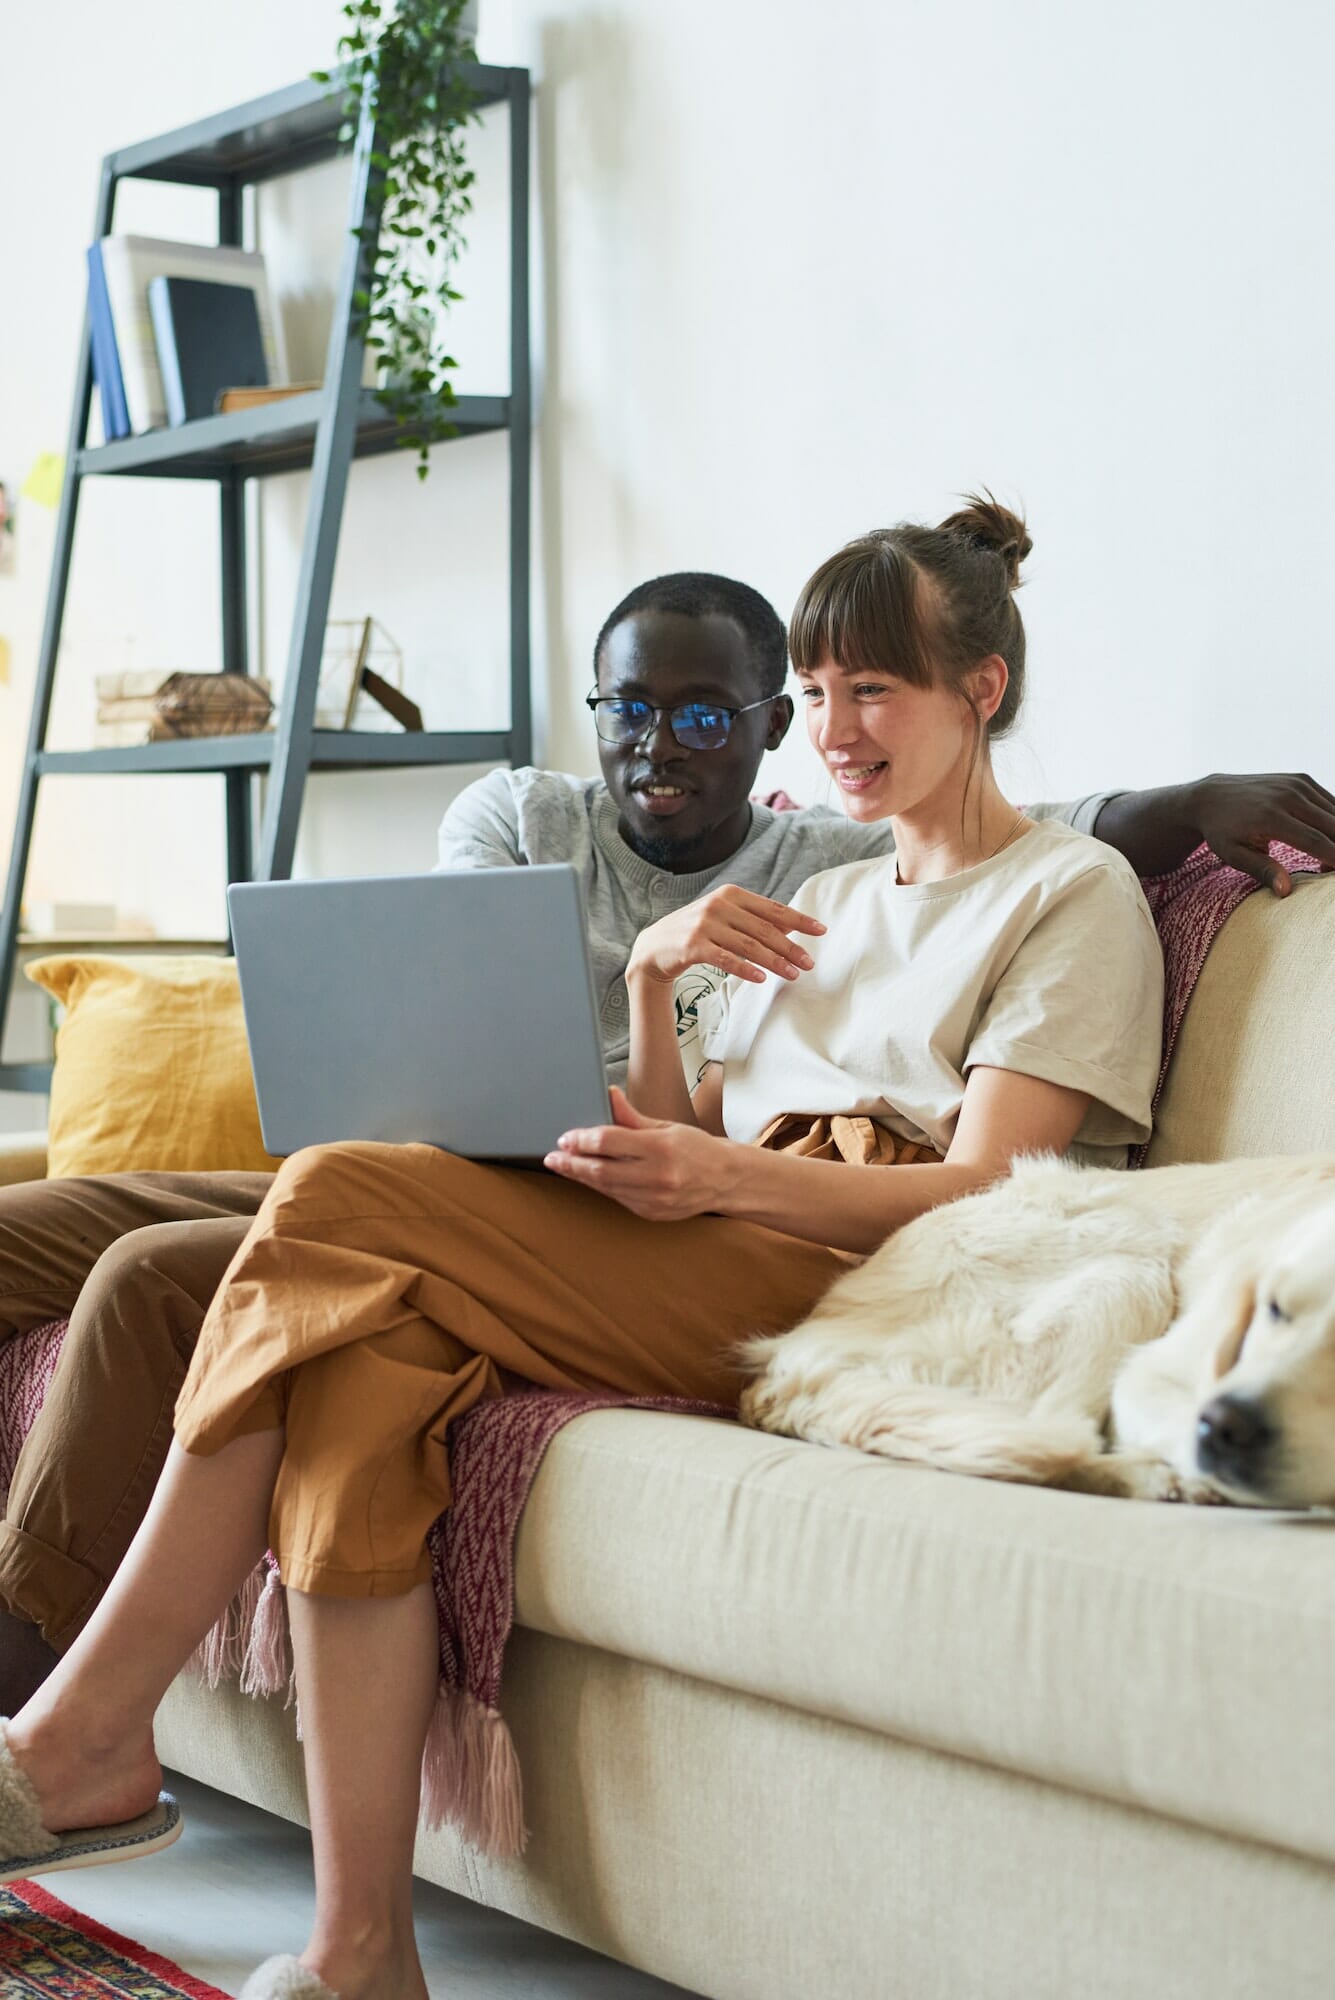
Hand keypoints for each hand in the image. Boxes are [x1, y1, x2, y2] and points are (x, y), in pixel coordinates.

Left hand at [544, 1088, 735, 1220]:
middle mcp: (657, 1176)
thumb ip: (632, 1117)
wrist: (726, 1180)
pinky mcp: (651, 1213)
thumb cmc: (697, 1148)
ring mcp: (654, 1199)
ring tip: (564, 1166)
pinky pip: (617, 1199)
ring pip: (606, 1188)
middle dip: (572, 1163)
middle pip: (601, 1170)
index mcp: (661, 1147)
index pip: (609, 1142)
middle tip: (553, 1157)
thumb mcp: (666, 1126)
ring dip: (581, 1176)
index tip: (565, 1138)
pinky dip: (601, 1187)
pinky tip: (590, 1178)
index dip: (582, 1140)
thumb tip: (609, 1095)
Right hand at [626, 884, 825, 987]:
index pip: (772, 908)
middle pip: (764, 929)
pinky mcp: (693, 945)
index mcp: (731, 894)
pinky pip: (726, 959)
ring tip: (792, 974)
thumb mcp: (725, 919)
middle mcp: (718, 905)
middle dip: (790, 947)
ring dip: (774, 961)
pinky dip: (745, 969)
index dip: (799, 919)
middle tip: (809, 962)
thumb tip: (792, 928)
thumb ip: (754, 921)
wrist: (654, 947)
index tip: (821, 930)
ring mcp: (704, 925)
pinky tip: (761, 979)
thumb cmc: (696, 933)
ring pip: (748, 945)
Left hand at [1191, 772, 1334, 893]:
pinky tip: (1328, 839)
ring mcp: (1296, 784)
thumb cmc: (1222, 832)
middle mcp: (1287, 796)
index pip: (1315, 841)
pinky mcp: (1301, 779)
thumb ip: (1262, 870)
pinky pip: (1329, 801)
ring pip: (1334, 812)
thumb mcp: (1234, 855)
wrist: (1212, 796)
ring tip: (1328, 860)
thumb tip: (1286, 891)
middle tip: (1333, 871)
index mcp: (1270, 817)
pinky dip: (1334, 820)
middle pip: (1331, 825)